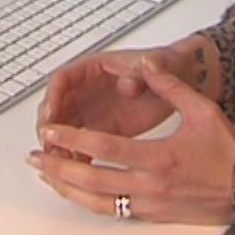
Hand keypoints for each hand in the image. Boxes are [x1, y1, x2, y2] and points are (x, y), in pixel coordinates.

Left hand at [28, 57, 234, 224]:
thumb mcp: (203, 111)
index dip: (73, 138)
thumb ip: (171, 87)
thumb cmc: (228, 151)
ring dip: (68, 188)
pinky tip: (75, 192)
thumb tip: (146, 66)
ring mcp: (150, 205)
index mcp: (160, 157)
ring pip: (98, 202)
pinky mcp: (153, 215)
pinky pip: (113, 212)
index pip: (105, 148)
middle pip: (92, 179)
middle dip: (58, 167)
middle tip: (34, 157)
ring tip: (45, 176)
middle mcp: (150, 185)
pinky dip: (89, 202)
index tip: (50, 131)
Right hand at [35, 42, 189, 154]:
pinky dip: (76, 157)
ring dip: (59, 144)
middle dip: (49, 125)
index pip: (62, 80)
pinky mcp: (105, 130)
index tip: (50, 113)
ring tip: (59, 161)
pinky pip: (82, 145)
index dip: (53, 97)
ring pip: (65, 128)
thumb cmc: (167, 65)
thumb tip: (126, 85)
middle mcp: (88, 90)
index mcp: (94, 67)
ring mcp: (94, 111)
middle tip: (48, 143)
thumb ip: (140, 74)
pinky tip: (77, 170)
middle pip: (56, 107)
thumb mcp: (156, 64)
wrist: (185, 78)